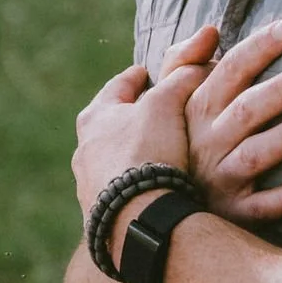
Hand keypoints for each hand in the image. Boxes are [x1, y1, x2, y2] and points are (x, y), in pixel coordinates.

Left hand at [71, 36, 208, 217]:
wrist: (135, 216)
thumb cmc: (147, 151)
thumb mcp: (165, 104)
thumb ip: (179, 80)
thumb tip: (196, 66)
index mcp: (95, 117)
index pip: (117, 87)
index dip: (135, 77)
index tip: (144, 72)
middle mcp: (85, 150)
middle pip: (110, 124)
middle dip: (130, 117)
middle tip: (149, 113)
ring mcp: (89, 184)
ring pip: (111, 159)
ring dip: (129, 153)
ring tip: (151, 154)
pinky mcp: (100, 213)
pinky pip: (117, 189)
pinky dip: (131, 182)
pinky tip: (147, 188)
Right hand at [183, 19, 281, 226]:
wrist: (152, 203)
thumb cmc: (175, 138)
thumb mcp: (167, 98)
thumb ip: (184, 59)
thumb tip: (210, 29)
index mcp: (198, 108)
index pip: (229, 71)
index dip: (257, 48)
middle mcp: (209, 141)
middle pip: (246, 111)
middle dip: (279, 90)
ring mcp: (221, 177)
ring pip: (254, 156)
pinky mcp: (234, 210)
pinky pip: (259, 207)